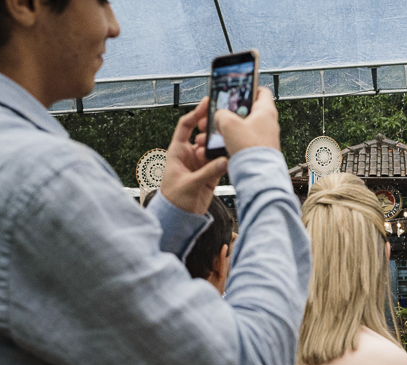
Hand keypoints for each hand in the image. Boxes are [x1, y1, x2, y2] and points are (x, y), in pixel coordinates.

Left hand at [160, 97, 228, 214]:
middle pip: (204, 135)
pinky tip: (232, 158)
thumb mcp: (189, 184)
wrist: (178, 218)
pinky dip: (226, 160)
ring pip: (214, 149)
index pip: (186, 126)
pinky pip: (220, 162)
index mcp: (177, 152)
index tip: (207, 104)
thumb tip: (224, 161)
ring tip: (230, 145)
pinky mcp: (210, 174)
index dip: (196, 113)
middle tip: (224, 126)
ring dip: (221, 147)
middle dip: (213, 131)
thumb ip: (207, 172)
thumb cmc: (173, 200)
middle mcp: (190, 155)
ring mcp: (201, 164)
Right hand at [213, 87, 280, 155]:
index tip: (237, 88)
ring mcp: (263, 138)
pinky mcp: (257, 150)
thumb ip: (221, 114)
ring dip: (226, 128)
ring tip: (213, 132)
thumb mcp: (229, 124)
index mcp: (265, 111)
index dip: (248, 87)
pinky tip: (219, 144)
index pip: (261, 90)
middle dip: (228, 112)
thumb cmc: (251, 150)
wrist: (258, 176)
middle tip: (217, 114)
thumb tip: (219, 116)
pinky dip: (230, 140)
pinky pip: (242, 141)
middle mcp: (267, 123)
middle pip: (246, 111)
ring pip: (241, 127)